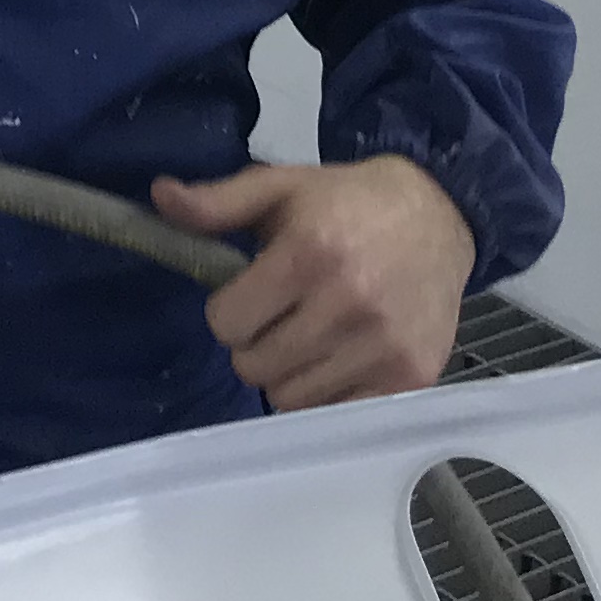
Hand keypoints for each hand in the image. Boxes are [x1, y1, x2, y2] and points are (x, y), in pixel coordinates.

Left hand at [155, 154, 473, 410]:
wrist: (441, 214)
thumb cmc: (349, 201)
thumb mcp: (282, 187)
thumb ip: (218, 203)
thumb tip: (160, 197)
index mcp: (310, 253)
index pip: (228, 324)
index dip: (228, 312)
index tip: (247, 297)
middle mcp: (349, 303)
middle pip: (255, 367)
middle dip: (254, 345)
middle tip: (278, 319)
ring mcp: (384, 345)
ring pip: (292, 398)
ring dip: (288, 374)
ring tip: (308, 337)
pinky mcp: (412, 376)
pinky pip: (338, 413)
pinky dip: (329, 392)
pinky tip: (340, 356)